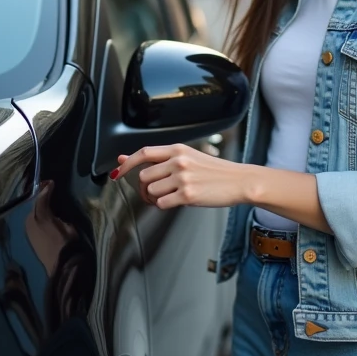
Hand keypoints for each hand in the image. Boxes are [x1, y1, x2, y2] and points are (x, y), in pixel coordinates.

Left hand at [110, 144, 250, 209]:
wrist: (239, 181)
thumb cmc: (214, 171)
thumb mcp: (188, 158)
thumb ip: (159, 159)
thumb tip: (124, 159)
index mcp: (177, 149)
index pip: (143, 153)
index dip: (127, 163)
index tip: (117, 172)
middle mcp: (178, 162)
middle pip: (143, 176)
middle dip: (145, 187)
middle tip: (156, 192)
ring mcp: (182, 178)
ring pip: (151, 191)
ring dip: (155, 198)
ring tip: (169, 196)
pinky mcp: (187, 195)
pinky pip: (161, 204)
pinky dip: (165, 206)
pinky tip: (177, 201)